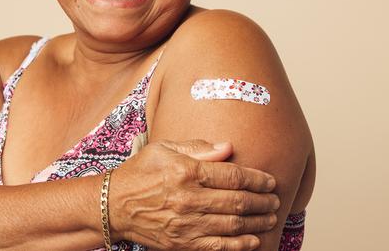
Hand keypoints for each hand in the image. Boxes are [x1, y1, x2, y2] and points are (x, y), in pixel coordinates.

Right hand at [108, 139, 279, 249]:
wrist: (113, 206)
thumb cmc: (139, 173)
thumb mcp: (164, 149)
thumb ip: (198, 148)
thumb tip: (229, 147)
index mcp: (185, 172)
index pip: (232, 176)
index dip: (257, 179)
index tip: (270, 181)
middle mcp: (188, 199)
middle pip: (237, 201)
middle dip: (262, 201)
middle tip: (275, 200)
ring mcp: (185, 224)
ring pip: (231, 225)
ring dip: (256, 222)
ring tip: (270, 217)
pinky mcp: (181, 244)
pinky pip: (218, 247)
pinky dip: (239, 245)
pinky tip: (253, 240)